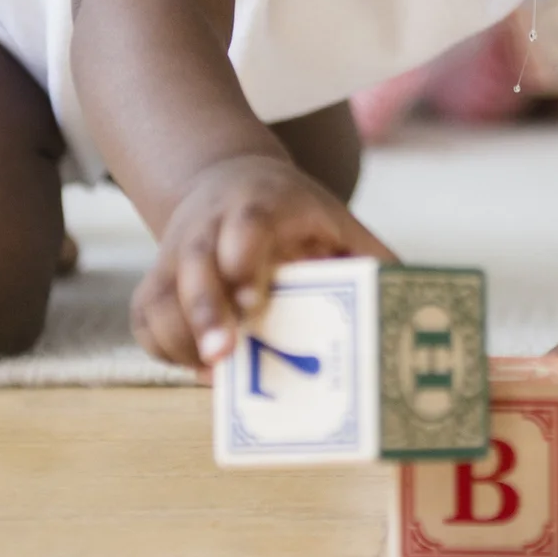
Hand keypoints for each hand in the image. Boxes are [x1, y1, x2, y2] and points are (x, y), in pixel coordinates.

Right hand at [130, 153, 393, 371]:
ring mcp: (176, 251)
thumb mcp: (332, 215)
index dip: (243, 265)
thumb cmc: (291, 211)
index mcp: (258, 205)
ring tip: (211, 376)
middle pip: (195, 264)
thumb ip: (367, 251)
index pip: (243, 228)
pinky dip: (161, 345)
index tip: (254, 306)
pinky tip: (194, 367)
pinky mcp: (156, 277)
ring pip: (161, 294)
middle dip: (204, 312)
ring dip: (180, 338)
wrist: (224, 180)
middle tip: (223, 356)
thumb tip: (413, 294)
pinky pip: (144, 315)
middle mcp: (209, 225)